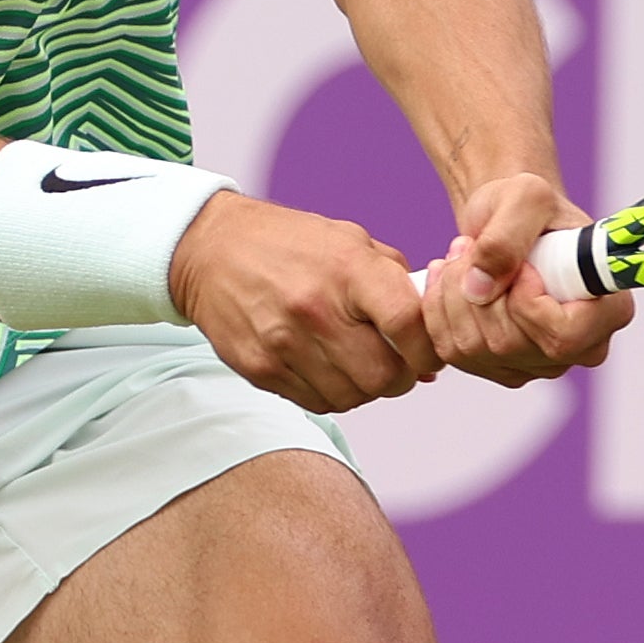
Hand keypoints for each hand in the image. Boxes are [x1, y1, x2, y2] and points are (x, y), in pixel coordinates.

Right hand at [169, 192, 445, 413]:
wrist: (211, 249)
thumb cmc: (288, 243)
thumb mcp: (349, 240)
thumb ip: (396, 283)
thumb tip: (433, 337)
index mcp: (347, 268)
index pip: (407, 323)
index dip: (427, 348)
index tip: (427, 353)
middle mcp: (315, 308)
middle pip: (383, 375)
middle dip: (399, 377)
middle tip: (394, 365)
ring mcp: (284, 343)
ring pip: (352, 397)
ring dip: (364, 389)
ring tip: (356, 363)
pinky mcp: (260, 368)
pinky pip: (316, 402)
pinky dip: (330, 393)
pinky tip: (325, 367)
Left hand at [417, 172, 630, 385]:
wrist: (509, 221)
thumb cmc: (530, 208)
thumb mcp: (525, 197)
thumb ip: (507, 236)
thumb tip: (480, 288)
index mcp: (607, 311)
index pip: (563, 338)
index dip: (527, 304)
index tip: (520, 266)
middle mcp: (579, 348)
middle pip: (509, 344)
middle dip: (476, 290)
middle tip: (472, 247)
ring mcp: (538, 364)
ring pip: (474, 349)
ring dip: (453, 295)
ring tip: (461, 256)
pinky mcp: (500, 367)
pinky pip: (452, 352)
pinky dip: (437, 310)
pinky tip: (449, 280)